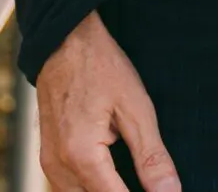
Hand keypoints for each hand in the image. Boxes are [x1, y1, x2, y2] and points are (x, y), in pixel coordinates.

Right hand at [35, 12, 179, 191]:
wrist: (64, 40)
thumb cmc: (100, 66)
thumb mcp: (136, 109)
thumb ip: (152, 157)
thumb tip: (169, 191)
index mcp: (82, 155)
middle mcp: (59, 165)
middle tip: (151, 182)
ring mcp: (49, 162)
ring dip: (106, 190)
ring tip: (135, 178)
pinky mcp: (48, 156)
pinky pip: (69, 186)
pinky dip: (92, 185)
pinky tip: (113, 175)